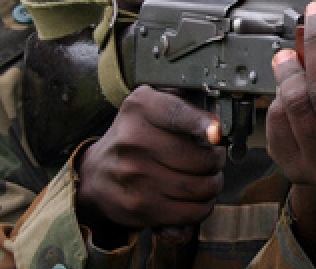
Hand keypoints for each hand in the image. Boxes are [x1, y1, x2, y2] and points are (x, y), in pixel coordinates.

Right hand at [76, 86, 225, 245]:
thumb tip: (218, 126)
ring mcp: (135, 176)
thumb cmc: (136, 135)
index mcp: (141, 108)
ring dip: (213, 184)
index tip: (217, 133)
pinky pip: (192, 212)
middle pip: (201, 159)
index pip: (178, 114)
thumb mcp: (152, 106)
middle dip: (217, 161)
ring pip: (201, 187)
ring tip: (204, 177)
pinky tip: (195, 197)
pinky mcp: (139, 207)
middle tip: (212, 159)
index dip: (202, 124)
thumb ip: (185, 104)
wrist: (97, 174)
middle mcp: (134, 141)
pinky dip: (203, 206)